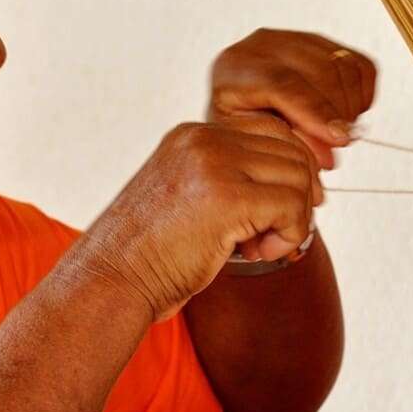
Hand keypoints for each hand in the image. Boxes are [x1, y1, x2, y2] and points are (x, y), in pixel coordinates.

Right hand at [82, 115, 320, 322]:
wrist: (109, 282)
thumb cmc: (151, 255)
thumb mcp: (191, 199)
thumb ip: (233, 179)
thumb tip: (303, 184)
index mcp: (194, 135)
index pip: (272, 130)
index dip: (292, 169)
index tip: (288, 208)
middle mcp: (204, 139)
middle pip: (292, 151)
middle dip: (297, 197)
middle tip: (273, 235)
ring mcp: (214, 162)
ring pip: (298, 177)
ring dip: (294, 219)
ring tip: (261, 247)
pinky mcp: (227, 196)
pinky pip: (292, 206)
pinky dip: (290, 235)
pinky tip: (260, 253)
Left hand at [209, 28, 376, 170]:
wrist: (244, 104)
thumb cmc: (246, 127)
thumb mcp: (257, 142)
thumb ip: (289, 146)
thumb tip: (330, 157)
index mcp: (236, 69)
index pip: (282, 81)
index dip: (315, 110)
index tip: (338, 138)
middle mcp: (265, 44)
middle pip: (319, 72)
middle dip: (339, 113)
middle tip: (340, 143)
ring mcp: (296, 39)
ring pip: (343, 68)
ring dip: (351, 107)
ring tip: (338, 132)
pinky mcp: (324, 42)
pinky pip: (359, 65)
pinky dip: (362, 94)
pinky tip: (346, 113)